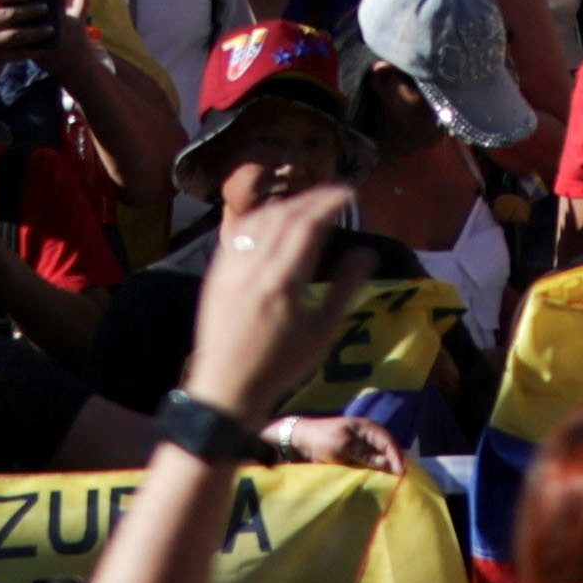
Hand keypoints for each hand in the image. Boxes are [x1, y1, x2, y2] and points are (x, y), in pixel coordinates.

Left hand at [173, 171, 363, 416]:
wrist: (227, 388)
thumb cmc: (281, 366)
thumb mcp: (322, 333)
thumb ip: (345, 289)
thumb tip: (366, 252)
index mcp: (282, 282)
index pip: (307, 224)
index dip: (329, 202)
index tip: (349, 194)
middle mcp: (253, 268)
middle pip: (284, 216)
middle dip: (312, 199)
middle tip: (335, 195)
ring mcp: (230, 269)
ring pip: (258, 220)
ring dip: (286, 205)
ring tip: (308, 205)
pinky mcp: (216, 274)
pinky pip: (238, 233)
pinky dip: (260, 218)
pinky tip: (273, 221)